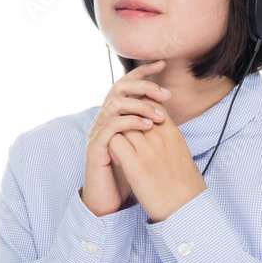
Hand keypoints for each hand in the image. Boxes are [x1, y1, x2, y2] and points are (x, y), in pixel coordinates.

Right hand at [81, 59, 171, 217]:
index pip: (126, 84)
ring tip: (160, 114)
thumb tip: (165, 109)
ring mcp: (97, 132)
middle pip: (118, 88)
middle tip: (166, 94)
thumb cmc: (127, 173)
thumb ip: (147, 126)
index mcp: (114, 115)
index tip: (163, 63)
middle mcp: (103, 119)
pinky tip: (148, 126)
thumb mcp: (142, 145)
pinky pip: (111, 127)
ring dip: (139, 105)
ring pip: (114, 105)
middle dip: (143, 86)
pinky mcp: (95, 147)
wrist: (109, 200)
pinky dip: (130, 122)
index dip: (143, 71)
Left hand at [108, 87, 206, 223]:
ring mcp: (147, 150)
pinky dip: (110, 146)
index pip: (152, 104)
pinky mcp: (135, 165)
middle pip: (134, 111)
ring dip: (115, 133)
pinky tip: (115, 159)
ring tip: (118, 148)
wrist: (187, 211)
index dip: (139, 108)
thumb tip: (164, 133)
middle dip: (124, 119)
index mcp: (173, 134)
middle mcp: (160, 137)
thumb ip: (171, 140)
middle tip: (121, 134)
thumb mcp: (183, 155)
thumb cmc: (187, 188)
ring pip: (121, 124)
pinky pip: (114, 142)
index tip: (133, 120)